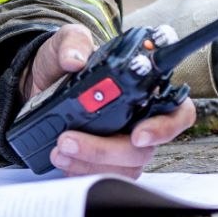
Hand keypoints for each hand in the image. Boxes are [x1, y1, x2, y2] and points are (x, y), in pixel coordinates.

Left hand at [22, 23, 195, 179]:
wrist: (40, 82)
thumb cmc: (64, 61)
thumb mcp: (67, 41)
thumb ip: (74, 43)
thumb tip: (75, 60)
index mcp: (145, 88)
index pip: (177, 112)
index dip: (165, 128)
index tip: (138, 134)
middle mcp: (140, 119)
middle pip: (143, 148)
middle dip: (106, 149)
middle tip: (70, 139)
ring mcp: (122, 142)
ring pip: (122, 167)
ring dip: (89, 162)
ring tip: (59, 148)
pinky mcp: (103, 159)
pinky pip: (101, 175)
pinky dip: (80, 171)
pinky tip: (61, 159)